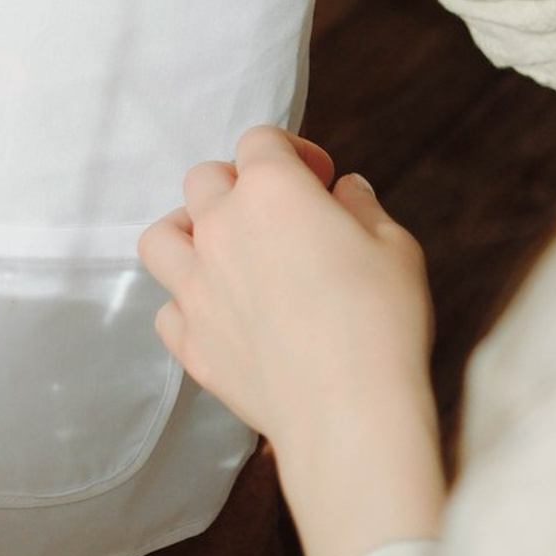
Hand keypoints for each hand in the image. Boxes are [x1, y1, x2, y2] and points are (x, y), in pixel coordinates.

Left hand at [139, 128, 442, 555]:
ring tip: (224, 254)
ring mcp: (196, 287)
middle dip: (239, 185)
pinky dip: (187, 305)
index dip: (293, 152)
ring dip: (188, 233)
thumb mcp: (394, 246)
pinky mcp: (190, 344)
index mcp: (270, 189)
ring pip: (161, 236)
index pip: (261, 140)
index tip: (320, 180)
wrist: (349, 415)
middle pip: (204, 179)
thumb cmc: (381, 322)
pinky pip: (167, 309)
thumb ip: (362, 207)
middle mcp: (220, 227)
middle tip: (278, 216)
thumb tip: (346, 191)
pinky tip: (221, 316)